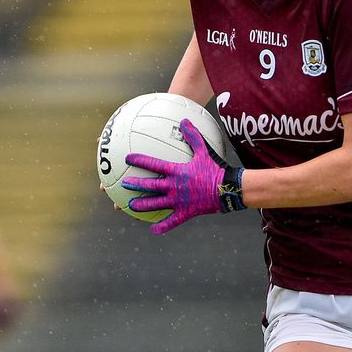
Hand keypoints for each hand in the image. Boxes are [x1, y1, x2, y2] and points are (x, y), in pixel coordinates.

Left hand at [121, 119, 244, 234]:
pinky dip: (162, 226)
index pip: (154, 164)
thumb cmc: (216, 169)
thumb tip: (184, 121)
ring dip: (142, 205)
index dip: (140, 160)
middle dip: (136, 184)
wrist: (227, 189)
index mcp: (177, 171)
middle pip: (150, 186)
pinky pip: (171, 221)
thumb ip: (193, 137)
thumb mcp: (204, 152)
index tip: (128, 158)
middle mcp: (174, 187)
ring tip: (132, 206)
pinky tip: (153, 230)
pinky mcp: (185, 213)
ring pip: (156, 204)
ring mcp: (178, 201)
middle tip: (124, 184)